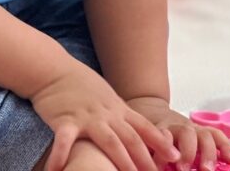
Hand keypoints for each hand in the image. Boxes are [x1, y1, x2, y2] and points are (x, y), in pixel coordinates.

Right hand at [30, 66, 179, 170]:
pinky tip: (57, 170)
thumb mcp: (106, 96)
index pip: (144, 127)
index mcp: (117, 108)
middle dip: (146, 160)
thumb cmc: (78, 84)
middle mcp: (106, 113)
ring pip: (109, 142)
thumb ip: (120, 113)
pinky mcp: (64, 121)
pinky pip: (65, 141)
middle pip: (131, 139)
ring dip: (121, 162)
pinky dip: (61, 156)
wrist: (53, 69)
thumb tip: (136, 130)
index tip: (176, 158)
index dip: (161, 143)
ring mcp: (86, 117)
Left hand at [125, 97, 229, 170]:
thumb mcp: (142, 140)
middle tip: (183, 168)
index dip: (164, 147)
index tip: (164, 162)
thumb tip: (149, 165)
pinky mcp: (203, 131)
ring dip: (208, 152)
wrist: (151, 111)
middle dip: (187, 152)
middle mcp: (178, 127)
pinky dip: (226, 146)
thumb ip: (149, 151)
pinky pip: (217, 135)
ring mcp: (193, 128)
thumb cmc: (148, 133)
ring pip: (205, 134)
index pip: (163, 136)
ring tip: (207, 169)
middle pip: (186, 134)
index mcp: (160, 130)